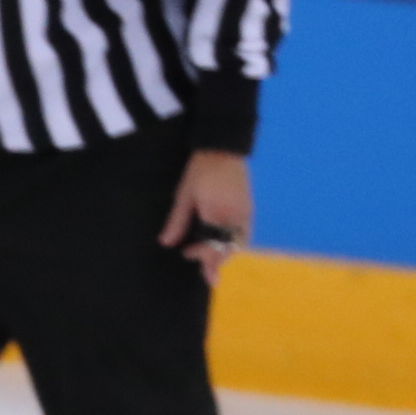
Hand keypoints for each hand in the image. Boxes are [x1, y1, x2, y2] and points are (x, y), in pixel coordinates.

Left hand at [160, 147, 252, 281]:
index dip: (201, 256)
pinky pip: (244, 234)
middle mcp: (236, 217)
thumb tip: (166, 243)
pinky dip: (233, 242)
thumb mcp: (184, 196)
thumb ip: (177, 222)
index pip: (213, 247)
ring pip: (239, 243)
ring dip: (226, 252)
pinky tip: (222, 241)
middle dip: (215, 260)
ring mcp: (246, 214)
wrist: (223, 149)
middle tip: (201, 264)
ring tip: (210, 255)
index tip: (186, 253)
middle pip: (229, 249)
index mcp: (218, 214)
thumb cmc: (200, 171)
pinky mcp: (249, 209)